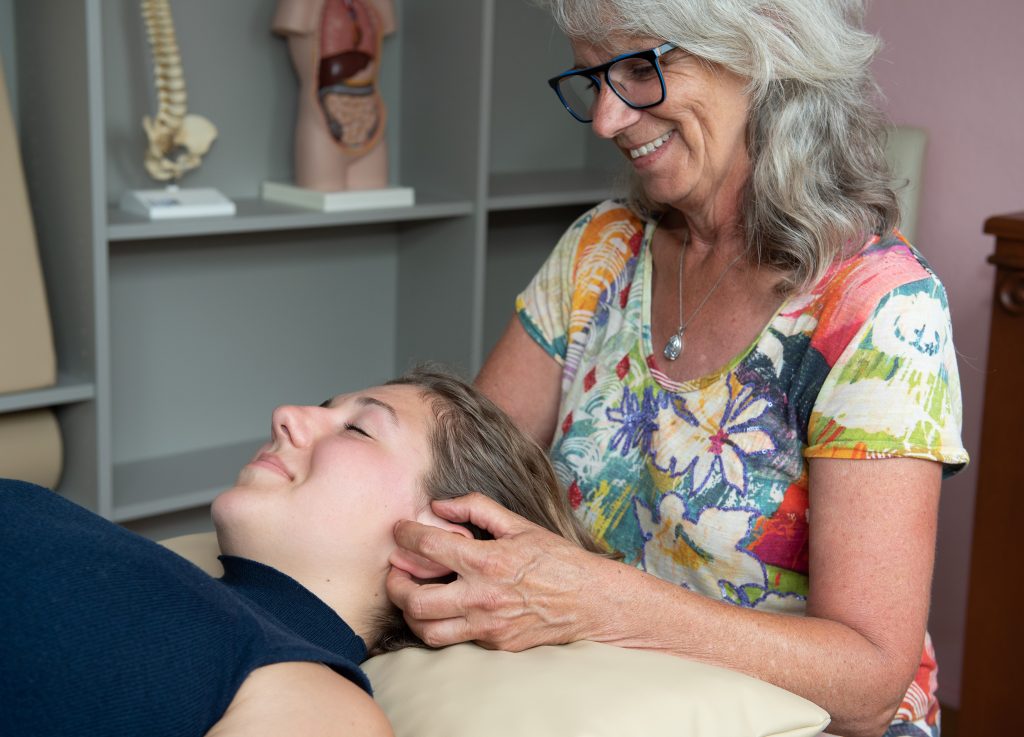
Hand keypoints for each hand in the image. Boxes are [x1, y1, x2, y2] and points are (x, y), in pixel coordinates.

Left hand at [386, 492, 604, 650]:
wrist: (590, 600)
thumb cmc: (557, 559)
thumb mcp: (519, 524)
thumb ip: (476, 507)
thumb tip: (440, 505)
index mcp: (488, 560)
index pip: (430, 546)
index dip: (406, 535)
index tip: (399, 531)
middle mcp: (483, 597)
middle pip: (416, 600)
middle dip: (396, 585)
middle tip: (396, 572)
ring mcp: (488, 625)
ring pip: (428, 630)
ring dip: (411, 613)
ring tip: (412, 596)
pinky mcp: (495, 644)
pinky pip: (455, 640)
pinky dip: (441, 624)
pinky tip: (442, 609)